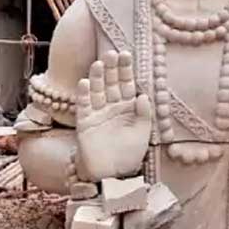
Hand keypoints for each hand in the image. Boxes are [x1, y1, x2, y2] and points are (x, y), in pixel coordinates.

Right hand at [75, 50, 152, 179]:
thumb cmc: (129, 155)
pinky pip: (84, 106)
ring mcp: (97, 114)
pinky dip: (84, 94)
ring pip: (97, 90)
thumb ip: (144, 114)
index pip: (127, 84)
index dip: (126, 70)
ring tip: (100, 63)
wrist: (113, 175)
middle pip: (111, 83)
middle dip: (112, 68)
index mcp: (128, 108)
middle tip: (113, 53)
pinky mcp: (85, 123)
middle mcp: (112, 107)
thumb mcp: (142, 133)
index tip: (127, 54)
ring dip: (97, 77)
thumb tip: (144, 95)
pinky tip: (86, 82)